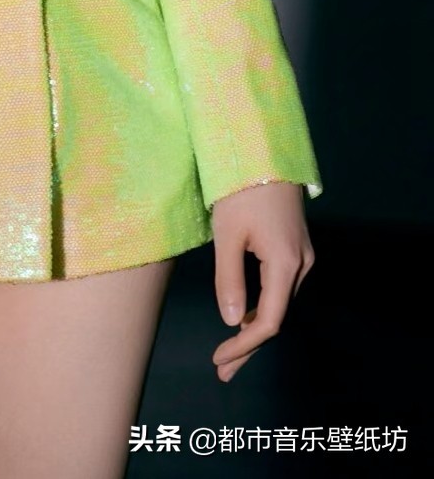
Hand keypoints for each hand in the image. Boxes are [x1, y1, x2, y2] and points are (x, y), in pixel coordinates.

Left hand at [210, 181, 314, 381]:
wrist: (266, 149)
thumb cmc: (241, 188)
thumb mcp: (227, 234)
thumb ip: (229, 278)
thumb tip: (231, 321)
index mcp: (287, 265)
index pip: (269, 321)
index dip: (245, 345)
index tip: (219, 359)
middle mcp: (302, 265)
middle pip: (277, 317)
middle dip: (248, 345)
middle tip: (223, 371)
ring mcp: (302, 256)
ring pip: (279, 303)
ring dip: (254, 327)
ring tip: (228, 351)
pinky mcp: (295, 247)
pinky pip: (279, 287)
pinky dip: (261, 306)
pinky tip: (243, 316)